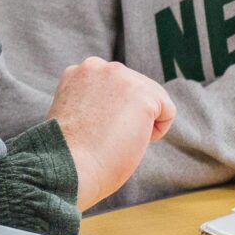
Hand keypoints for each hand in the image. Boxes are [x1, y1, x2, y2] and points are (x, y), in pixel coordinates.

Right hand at [45, 57, 174, 208]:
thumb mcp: (75, 115)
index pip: (113, 88)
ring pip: (152, 97)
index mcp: (77, 72)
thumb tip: (119, 108)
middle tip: (104, 138)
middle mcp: (97, 66)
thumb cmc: (70, 156)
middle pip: (134, 88)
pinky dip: (157, 130)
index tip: (93, 132)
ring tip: (114, 138)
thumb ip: (93, 101)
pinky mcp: (142, 93)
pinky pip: (167, 111)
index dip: (109, 114)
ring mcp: (119, 76)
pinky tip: (131, 140)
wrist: (67, 168)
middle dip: (128, 114)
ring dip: (141, 121)